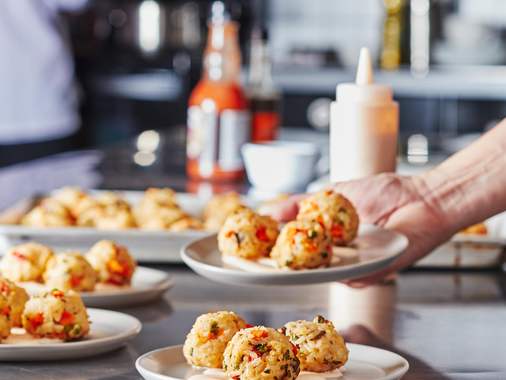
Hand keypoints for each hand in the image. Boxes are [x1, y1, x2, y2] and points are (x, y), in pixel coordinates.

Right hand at [269, 173, 453, 286]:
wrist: (424, 198)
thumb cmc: (386, 193)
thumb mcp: (334, 192)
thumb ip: (303, 202)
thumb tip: (269, 209)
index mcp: (330, 239)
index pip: (297, 247)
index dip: (274, 251)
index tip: (248, 253)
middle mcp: (341, 255)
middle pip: (305, 268)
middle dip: (280, 268)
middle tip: (255, 265)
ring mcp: (357, 267)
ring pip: (325, 276)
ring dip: (304, 272)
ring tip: (283, 264)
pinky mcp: (376, 273)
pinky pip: (354, 280)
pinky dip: (342, 274)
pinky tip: (331, 265)